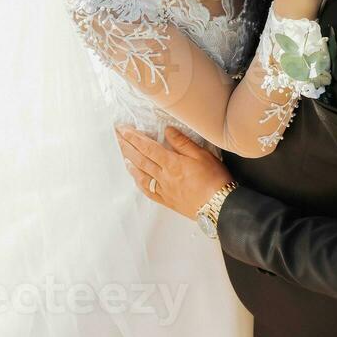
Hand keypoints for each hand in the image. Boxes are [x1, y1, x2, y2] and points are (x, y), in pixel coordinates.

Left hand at [115, 124, 233, 219]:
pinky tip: (136, 177)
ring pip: (141, 174)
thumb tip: (167, 130)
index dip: (133, 137)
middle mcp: (164, 177)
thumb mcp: (202, 154)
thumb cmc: (214, 179)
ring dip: (130, 163)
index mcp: (172, 163)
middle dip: (127, 146)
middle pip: (140, 159)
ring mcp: (164, 190)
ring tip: (122, 153)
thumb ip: (182, 142)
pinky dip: (140, 182)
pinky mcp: (168, 201)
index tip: (123, 129)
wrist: (219, 207)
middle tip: (116, 136)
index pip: (147, 147)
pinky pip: (149, 190)